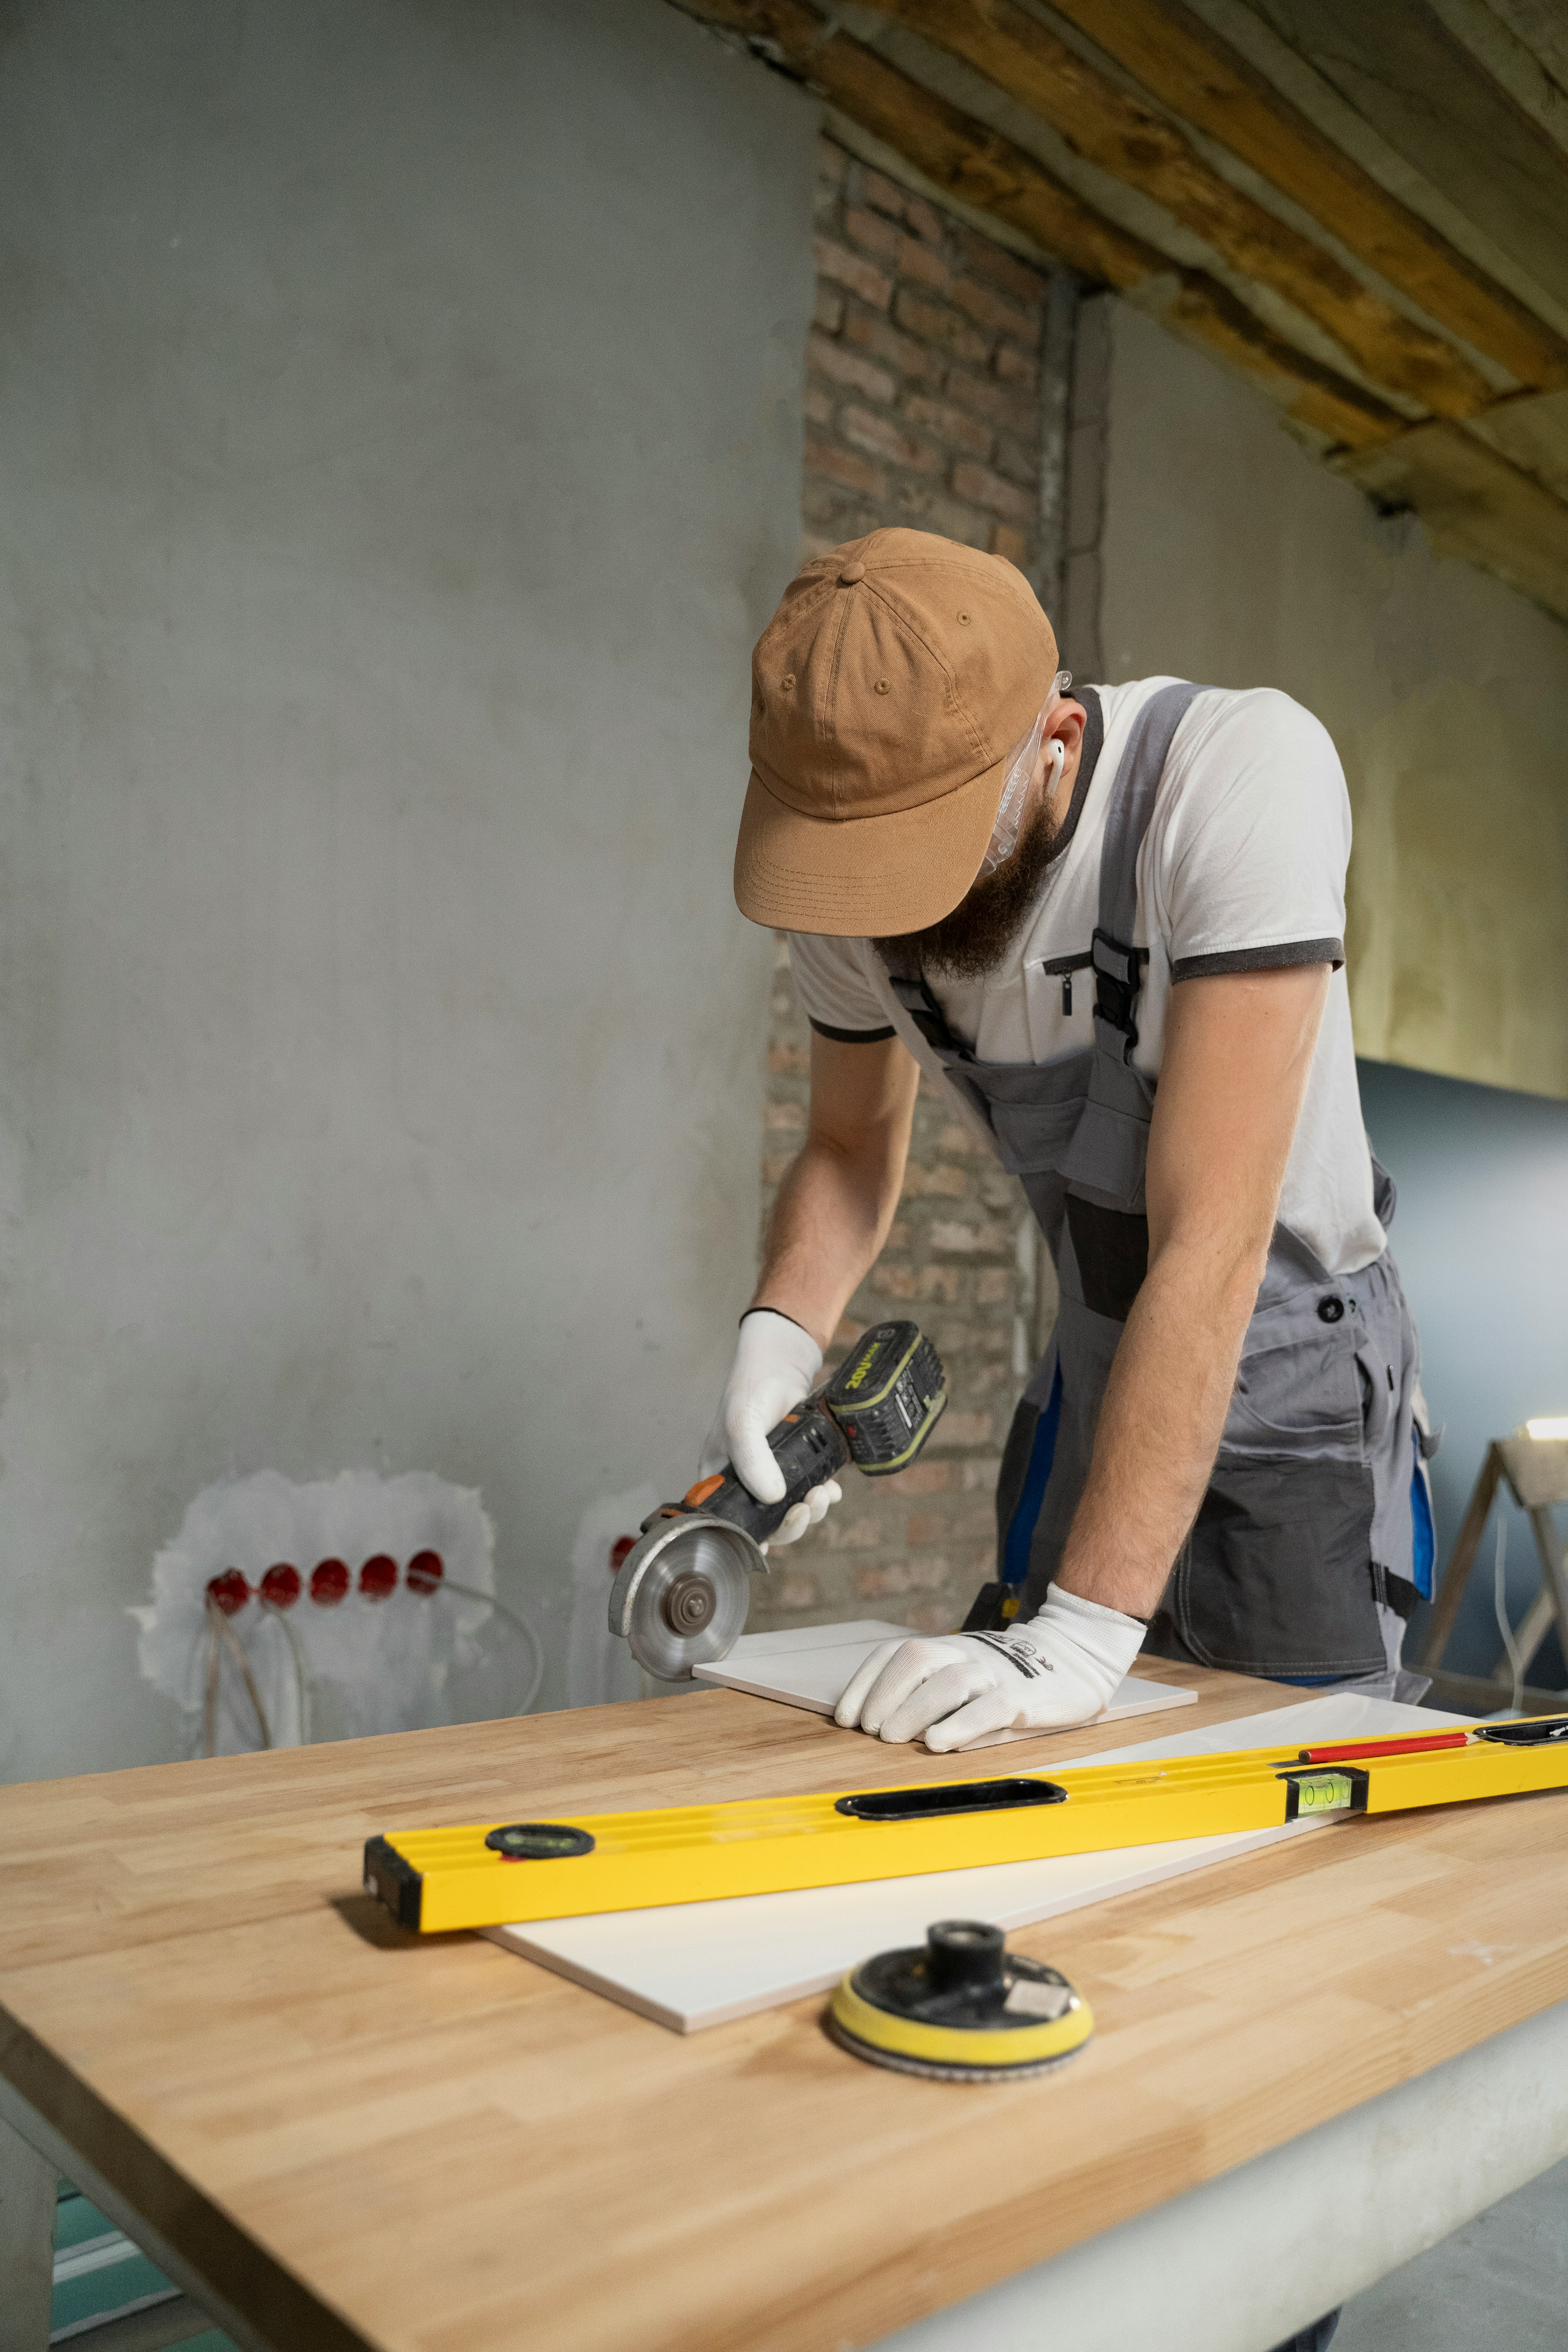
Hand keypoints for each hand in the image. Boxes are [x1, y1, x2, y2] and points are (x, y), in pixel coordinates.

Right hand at [699, 1310, 842, 1547]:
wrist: (782, 1364)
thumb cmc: (751, 1389)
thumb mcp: (743, 1422)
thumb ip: (751, 1458)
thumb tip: (773, 1497)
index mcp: (720, 1479)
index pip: (730, 1524)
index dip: (752, 1538)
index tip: (774, 1535)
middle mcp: (745, 1483)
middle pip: (768, 1525)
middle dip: (791, 1524)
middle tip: (806, 1507)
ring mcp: (773, 1476)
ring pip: (792, 1512)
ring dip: (811, 1510)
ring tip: (822, 1494)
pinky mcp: (797, 1467)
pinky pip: (811, 1493)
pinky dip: (823, 1495)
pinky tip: (830, 1487)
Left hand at [833, 1587, 1145, 1750]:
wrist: (1074, 1657)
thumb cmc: (1007, 1676)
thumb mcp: (963, 1674)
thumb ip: (929, 1691)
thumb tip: (879, 1724)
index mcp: (946, 1647)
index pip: (894, 1655)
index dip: (864, 1684)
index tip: (845, 1715)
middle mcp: (965, 1653)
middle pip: (915, 1660)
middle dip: (884, 1695)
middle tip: (871, 1731)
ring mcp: (994, 1673)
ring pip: (949, 1682)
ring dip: (914, 1710)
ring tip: (893, 1738)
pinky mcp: (1021, 1696)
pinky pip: (989, 1708)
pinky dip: (961, 1725)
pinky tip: (939, 1743)